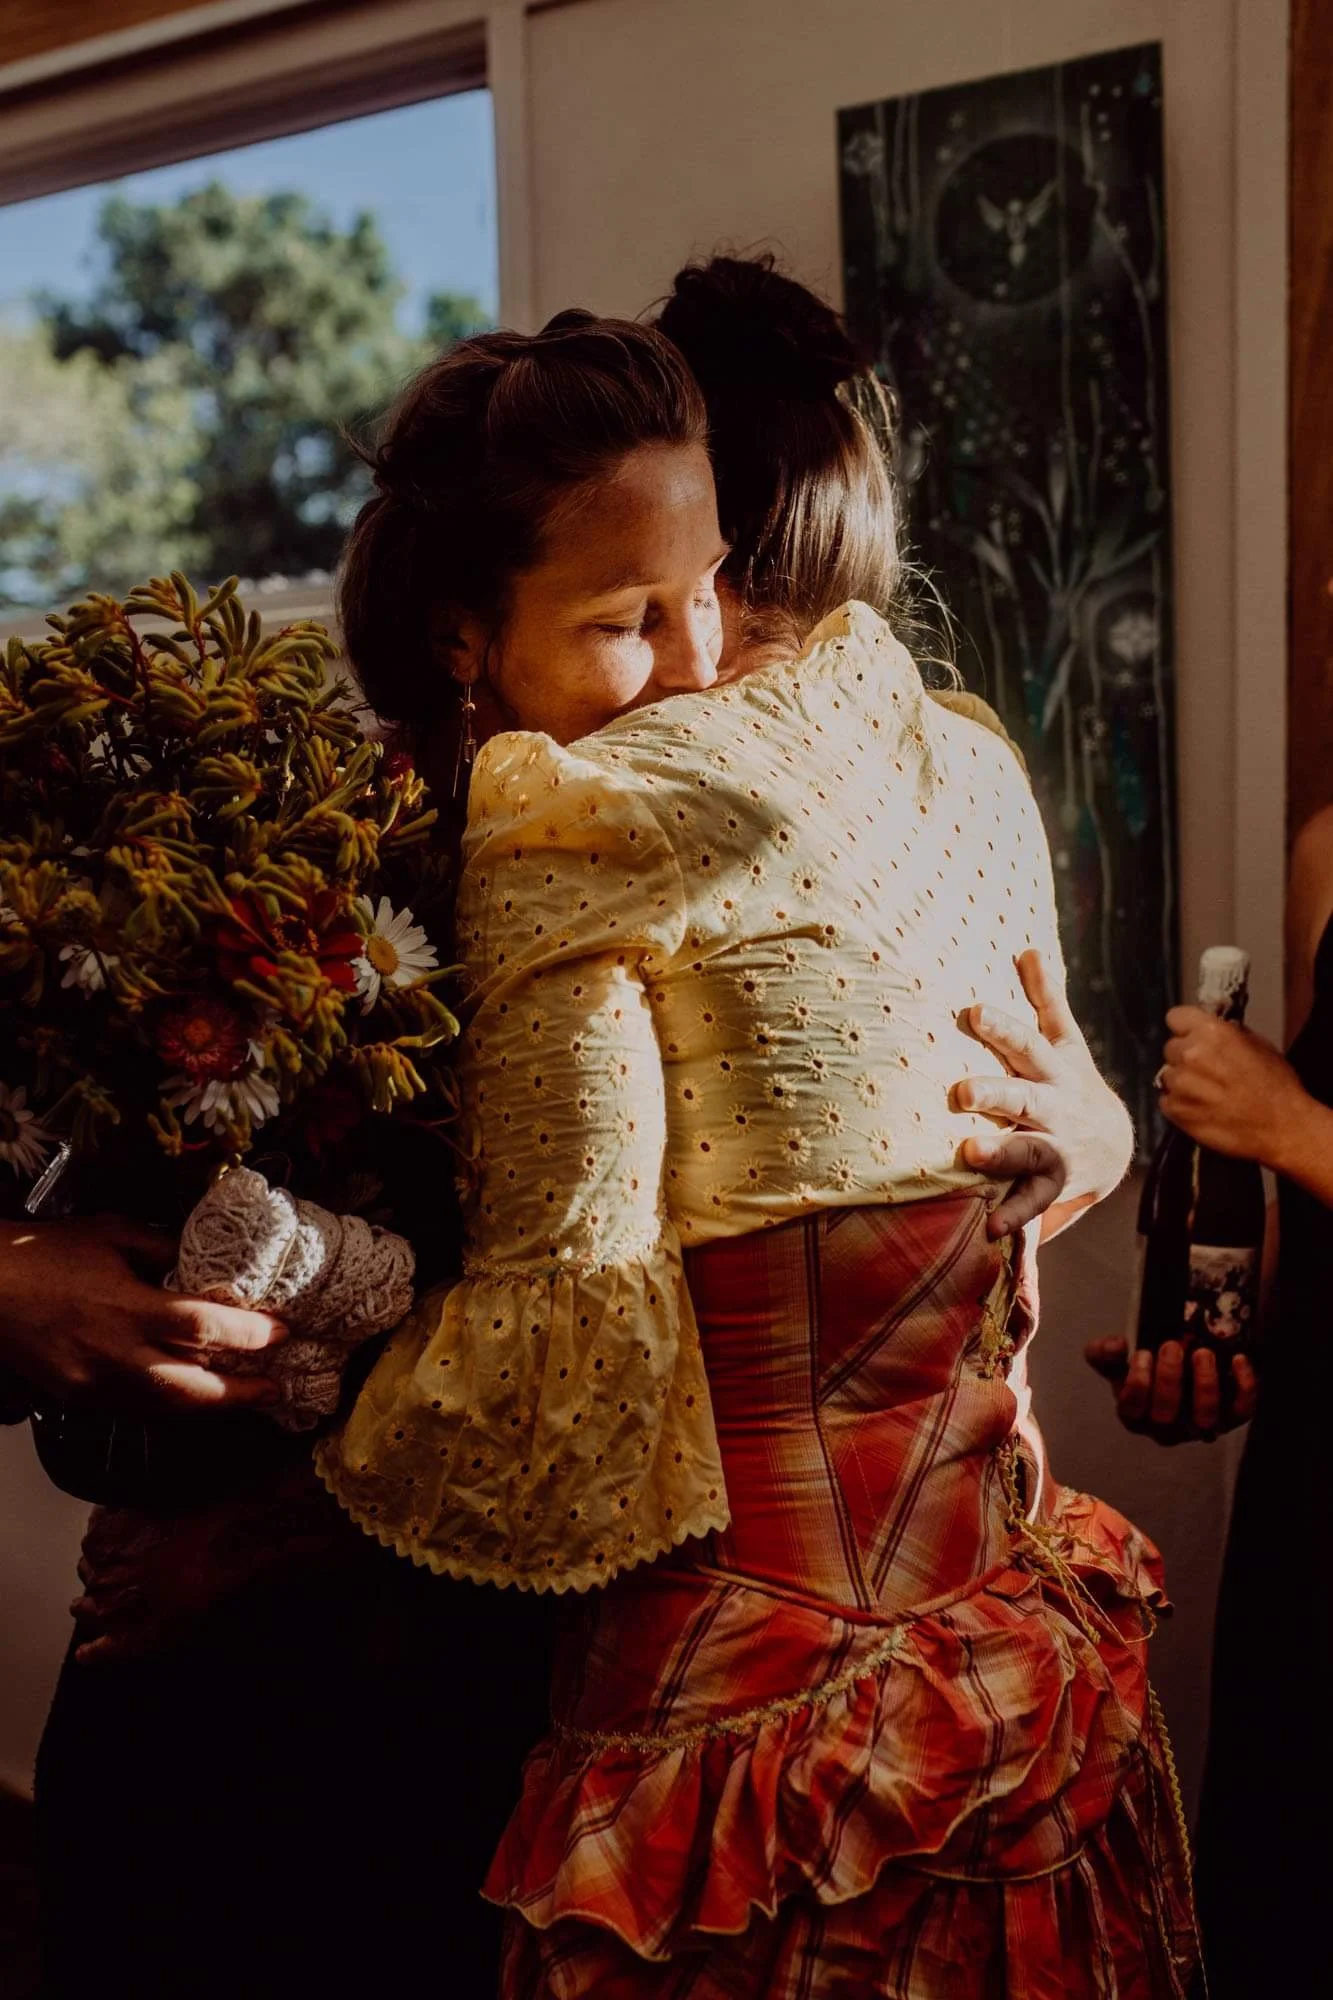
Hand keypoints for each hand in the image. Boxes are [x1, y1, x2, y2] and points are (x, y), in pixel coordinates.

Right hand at [0, 1213, 286, 1411]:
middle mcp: (115, 1355)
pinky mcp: (78, 1400)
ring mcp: (94, 1385)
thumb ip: (164, 1249)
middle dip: (240, 1394)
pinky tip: (191, 1399)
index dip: (249, 1334)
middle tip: (275, 1389)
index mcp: (127, 1308)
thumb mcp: (113, 1234)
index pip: (203, 1328)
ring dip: (208, 1407)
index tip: (281, 1331)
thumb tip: (207, 1263)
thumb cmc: (48, 1252)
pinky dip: (169, 1409)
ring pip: (165, 1410)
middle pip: (192, 1389)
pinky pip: (135, 1412)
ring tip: (243, 1398)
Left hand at [69, 1460, 355, 1665]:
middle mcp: (100, 1565)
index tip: (123, 1545)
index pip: (94, 1540)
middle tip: (125, 1572)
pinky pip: (103, 1650)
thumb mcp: (165, 1487)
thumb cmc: (208, 1510)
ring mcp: (111, 1604)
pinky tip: (91, 1653)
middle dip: (102, 1572)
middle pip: (90, 1571)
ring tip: (105, 1608)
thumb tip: (138, 1492)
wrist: (233, 1542)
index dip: (110, 1544)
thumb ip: (143, 1496)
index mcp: (103, 1529)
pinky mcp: (132, 1636)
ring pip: (88, 1607)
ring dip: (94, 1606)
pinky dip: (96, 1652)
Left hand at [955, 948, 1134, 1237]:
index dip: (1003, 1027)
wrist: (1114, 1146)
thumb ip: (1046, 1000)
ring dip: (1001, 1152)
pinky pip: (1034, 1202)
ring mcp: (1057, 1147)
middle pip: (1025, 1096)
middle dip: (995, 1092)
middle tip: (961, 1091)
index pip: (1028, 1043)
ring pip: (1029, 1148)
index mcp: (1053, 1070)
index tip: (973, 1012)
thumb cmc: (1071, 1084)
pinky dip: (1014, 1217)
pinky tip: (989, 1229)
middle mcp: (1055, 1107)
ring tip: (969, 1153)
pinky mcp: (1054, 1185)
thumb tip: (1028, 948)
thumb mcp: (1065, 1042)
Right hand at [1084, 1335, 1257, 1443]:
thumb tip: (1117, 1345)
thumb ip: (1104, 1354)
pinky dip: (1243, 1386)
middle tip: (1171, 1346)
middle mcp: (1167, 1429)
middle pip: (1167, 1415)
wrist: (1180, 1376)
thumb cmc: (1147, 1373)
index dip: (1137, 1382)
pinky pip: (1242, 1410)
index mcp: (1135, 1417)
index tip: (1142, 1353)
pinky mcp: (1231, 1418)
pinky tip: (1238, 1359)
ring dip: (1205, 1384)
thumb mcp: (1119, 1364)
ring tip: (1202, 1352)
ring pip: (1206, 1417)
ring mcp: (1200, 1426)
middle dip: (1169, 1378)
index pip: (1132, 1410)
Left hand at [1160, 1007, 1309, 1168]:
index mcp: (1211, 1032)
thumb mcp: (1259, 1045)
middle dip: (1185, 1056)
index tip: (1193, 1036)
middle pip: (1171, 1047)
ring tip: (1206, 1093)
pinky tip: (1201, 1109)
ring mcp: (1179, 1083)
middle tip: (1207, 1070)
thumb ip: (1228, 1034)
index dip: (1185, 1027)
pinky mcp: (1175, 1110)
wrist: (1281, 1127)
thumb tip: (1212, 1030)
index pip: (1176, 1017)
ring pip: (1168, 1074)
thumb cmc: (1276, 1085)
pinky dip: (1180, 1104)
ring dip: (1182, 1081)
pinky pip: (1167, 1100)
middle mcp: (1190, 1054)